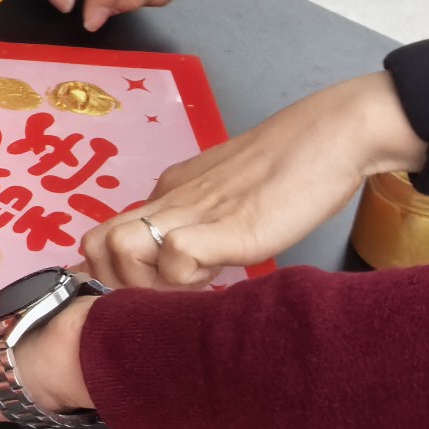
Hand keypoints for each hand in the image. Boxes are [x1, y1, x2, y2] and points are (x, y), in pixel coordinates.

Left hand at [85, 72, 418, 288]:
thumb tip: (188, 266)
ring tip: (194, 284)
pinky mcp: (227, 224)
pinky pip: (175, 257)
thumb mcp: (231, 199)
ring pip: (119, 250)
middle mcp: (170, 198)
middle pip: (96, 245)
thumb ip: (204, 226)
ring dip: (148, 284)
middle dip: (118, 284)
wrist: (332, 135)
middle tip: (167, 294)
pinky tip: (221, 277)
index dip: (117, 275)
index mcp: (170, 193)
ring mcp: (194, 209)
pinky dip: (188, 280)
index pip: (106, 237)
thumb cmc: (294, 168)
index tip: (154, 291)